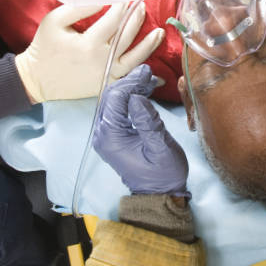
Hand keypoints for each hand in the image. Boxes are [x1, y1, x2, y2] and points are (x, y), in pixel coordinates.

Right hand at [15, 3, 164, 103]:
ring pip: (135, 58)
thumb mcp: (55, 21)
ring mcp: (106, 75)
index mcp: (89, 44)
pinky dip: (144, 71)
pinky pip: (130, 77)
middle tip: (141, 5)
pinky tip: (155, 65)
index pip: (114, 19)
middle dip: (136, 18)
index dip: (122, 5)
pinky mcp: (107, 85)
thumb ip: (79, 8)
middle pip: (127, 35)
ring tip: (159, 32)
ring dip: (149, 44)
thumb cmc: (44, 47)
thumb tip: (103, 0)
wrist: (37, 79)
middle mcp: (102, 61)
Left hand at [93, 65, 188, 195]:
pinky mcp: (113, 135)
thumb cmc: (162, 174)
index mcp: (110, 136)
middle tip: (150, 74)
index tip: (148, 72)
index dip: (132, 82)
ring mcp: (106, 134)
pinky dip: (130, 98)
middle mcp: (102, 133)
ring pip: (113, 101)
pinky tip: (145, 92)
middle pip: (111, 96)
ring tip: (151, 81)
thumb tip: (137, 97)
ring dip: (131, 89)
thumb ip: (148, 122)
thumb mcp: (160, 147)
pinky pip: (117, 109)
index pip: (115, 98)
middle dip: (130, 82)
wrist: (159, 194)